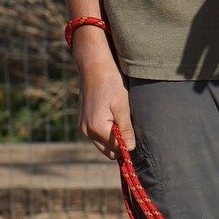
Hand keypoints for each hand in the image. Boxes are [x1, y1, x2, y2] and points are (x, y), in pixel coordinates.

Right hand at [75, 41, 133, 159]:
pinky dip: (105, 132)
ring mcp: (82, 127)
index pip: (117, 150)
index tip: (136, 133)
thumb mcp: (122, 106)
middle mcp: (86, 131)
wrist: (94, 67)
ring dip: (112, 138)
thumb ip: (125, 128)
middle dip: (120, 144)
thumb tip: (130, 148)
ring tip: (120, 119)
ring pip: (102, 144)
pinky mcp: (82, 122)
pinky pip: (96, 135)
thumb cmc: (111, 83)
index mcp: (97, 128)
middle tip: (129, 127)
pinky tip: (111, 116)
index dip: (128, 144)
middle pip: (108, 151)